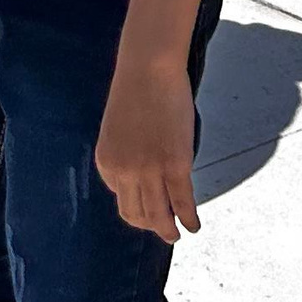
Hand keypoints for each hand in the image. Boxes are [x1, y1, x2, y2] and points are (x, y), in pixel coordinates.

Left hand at [97, 55, 200, 239]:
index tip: (151, 203)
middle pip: (135, 214)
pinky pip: (182, 202)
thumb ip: (126, 152)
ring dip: (168, 230)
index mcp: (107, 162)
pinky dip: (189, 218)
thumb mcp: (119, 128)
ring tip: (176, 235)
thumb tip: (143, 171)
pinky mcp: (175, 165)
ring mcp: (149, 171)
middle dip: (150, 226)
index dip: (137, 202)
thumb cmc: (136, 89)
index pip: (120, 196)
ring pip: (158, 215)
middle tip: (163, 231)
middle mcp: (124, 172)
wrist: (148, 67)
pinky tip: (194, 225)